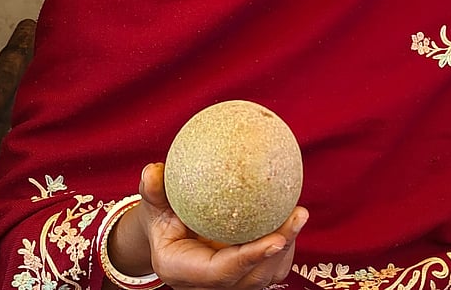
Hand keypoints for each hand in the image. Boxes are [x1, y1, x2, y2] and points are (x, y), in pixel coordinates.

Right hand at [139, 162, 308, 289]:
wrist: (168, 234)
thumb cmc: (161, 217)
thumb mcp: (153, 204)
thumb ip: (153, 190)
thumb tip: (153, 171)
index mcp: (181, 270)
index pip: (221, 272)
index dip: (249, 258)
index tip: (275, 239)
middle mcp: (206, 285)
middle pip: (251, 277)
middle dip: (279, 249)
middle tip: (298, 214)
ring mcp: (227, 284)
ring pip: (265, 276)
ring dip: (286, 247)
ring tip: (298, 214)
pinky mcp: (243, 277)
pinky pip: (271, 268)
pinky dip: (284, 246)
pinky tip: (291, 218)